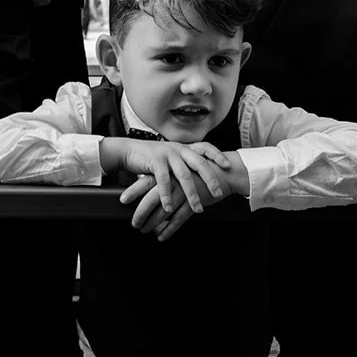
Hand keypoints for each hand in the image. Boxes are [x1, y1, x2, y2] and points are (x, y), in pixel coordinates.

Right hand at [101, 137, 230, 214]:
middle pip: (199, 163)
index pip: (205, 148)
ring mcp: (167, 154)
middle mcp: (178, 149)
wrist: (128, 151)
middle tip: (219, 193)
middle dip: (210, 179)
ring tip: (198, 208)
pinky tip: (168, 207)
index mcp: (184, 148)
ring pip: (184, 175)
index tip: (228, 165)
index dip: (217, 155)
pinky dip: (167, 195)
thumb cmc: (151, 158)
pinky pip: (164, 180)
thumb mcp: (171, 158)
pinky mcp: (155, 161)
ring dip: (192, 194)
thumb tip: (199, 175)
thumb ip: (183, 164)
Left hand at [118, 159, 238, 241]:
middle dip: (141, 212)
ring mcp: (185, 193)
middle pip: (152, 199)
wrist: (224, 174)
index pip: (146, 181)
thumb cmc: (199, 173)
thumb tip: (147, 185)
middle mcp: (174, 182)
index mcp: (169, 172)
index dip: (133, 191)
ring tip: (145, 231)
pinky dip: (169, 229)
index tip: (121, 200)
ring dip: (153, 223)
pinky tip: (161, 236)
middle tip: (133, 223)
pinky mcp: (195, 204)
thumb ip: (166, 178)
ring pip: (164, 211)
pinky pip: (179, 219)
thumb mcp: (181, 171)